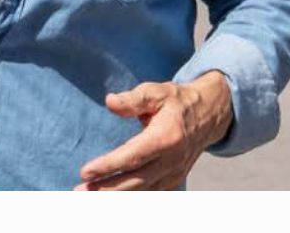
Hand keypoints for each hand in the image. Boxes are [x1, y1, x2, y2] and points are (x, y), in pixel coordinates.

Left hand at [81, 74, 233, 189]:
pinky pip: (152, 191)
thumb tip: (110, 102)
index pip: (133, 157)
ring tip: (89, 195)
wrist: (208, 115)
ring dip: (116, 195)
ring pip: (143, 190)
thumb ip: (132, 99)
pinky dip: (133, 196)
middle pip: (136, 180)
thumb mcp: (155, 91)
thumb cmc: (175, 100)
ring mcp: (175, 172)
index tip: (86, 171)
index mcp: (166, 138)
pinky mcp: (174, 177)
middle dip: (107, 188)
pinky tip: (113, 196)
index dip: (109, 166)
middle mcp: (172, 161)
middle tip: (81, 190)